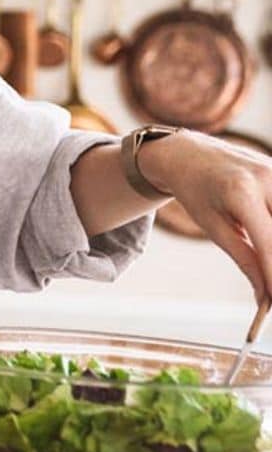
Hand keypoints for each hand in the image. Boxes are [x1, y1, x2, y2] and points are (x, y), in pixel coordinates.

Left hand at [141, 130, 271, 299]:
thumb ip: (245, 260)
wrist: (188, 153)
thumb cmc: (196, 192)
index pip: (270, 244)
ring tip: (259, 257)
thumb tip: (266, 298)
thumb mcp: (213, 227)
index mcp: (241, 193)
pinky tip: (266, 238)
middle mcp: (267, 178)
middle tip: (270, 290)